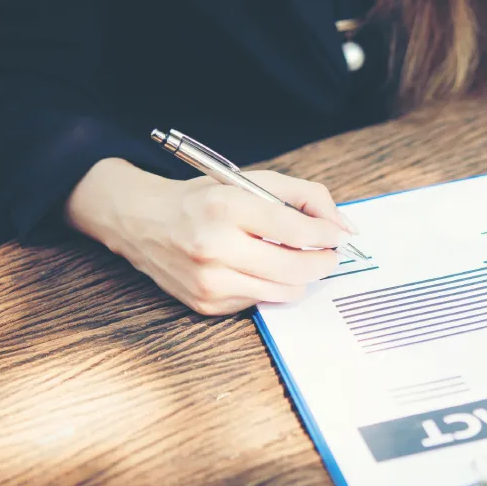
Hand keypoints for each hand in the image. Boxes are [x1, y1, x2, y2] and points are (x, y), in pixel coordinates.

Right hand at [65, 158, 356, 314]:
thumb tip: (344, 226)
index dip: (327, 234)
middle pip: (296, 268)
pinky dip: (271, 287)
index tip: (339, 235)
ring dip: (302, 278)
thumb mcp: (250, 181)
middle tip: (330, 254)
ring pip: (284, 292)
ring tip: (299, 261)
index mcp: (225, 206)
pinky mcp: (206, 304)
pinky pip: (260, 302)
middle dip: (324, 262)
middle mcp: (214, 246)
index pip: (295, 229)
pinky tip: (259, 269)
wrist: (142, 221)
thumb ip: (304, 195)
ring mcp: (209, 281)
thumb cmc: (203, 199)